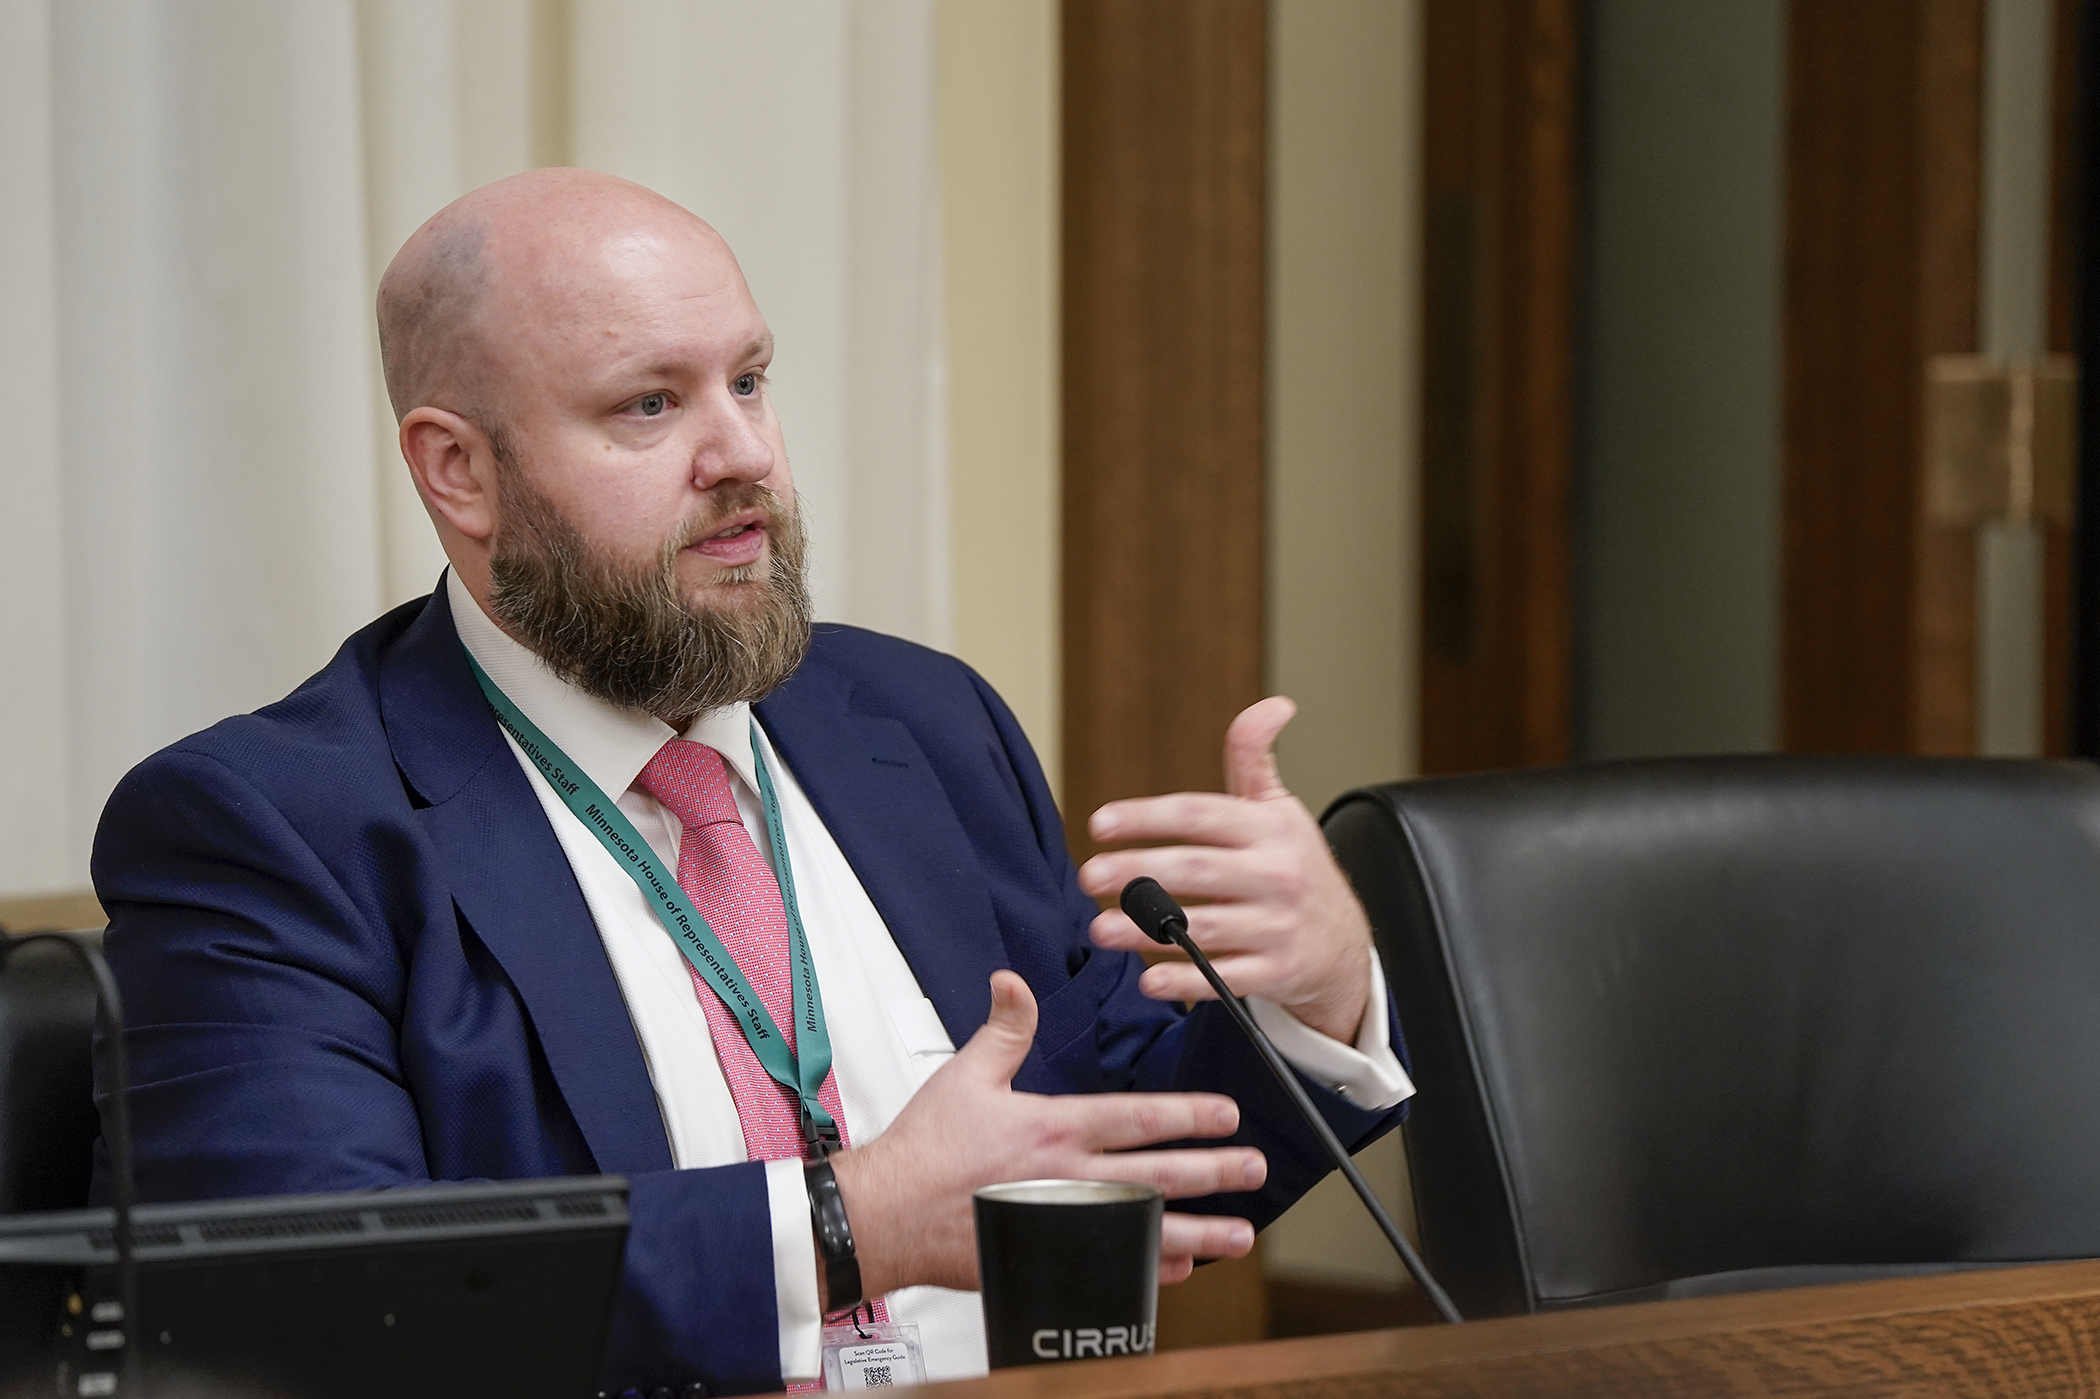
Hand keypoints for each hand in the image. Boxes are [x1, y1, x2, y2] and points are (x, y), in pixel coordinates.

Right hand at [828, 971, 1263, 1298]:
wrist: (887, 1216)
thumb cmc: (924, 1150)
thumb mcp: (965, 1074)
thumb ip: (1003, 1029)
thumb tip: (1013, 981)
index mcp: (1054, 1128)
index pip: (1139, 1118)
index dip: (1190, 1115)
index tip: (1227, 1115)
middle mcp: (1066, 1178)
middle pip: (1158, 1176)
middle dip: (1214, 1172)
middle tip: (1253, 1170)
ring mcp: (1061, 1224)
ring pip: (1145, 1229)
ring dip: (1199, 1232)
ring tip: (1239, 1234)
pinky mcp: (1045, 1258)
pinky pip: (1110, 1267)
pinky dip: (1148, 1269)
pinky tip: (1179, 1266)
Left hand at [1078, 696, 1373, 1043]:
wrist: (1346, 945)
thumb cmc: (1298, 868)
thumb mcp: (1281, 810)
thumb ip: (1256, 759)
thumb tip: (1274, 705)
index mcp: (1268, 830)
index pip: (1200, 815)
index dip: (1148, 816)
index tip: (1100, 822)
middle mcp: (1274, 876)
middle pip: (1196, 870)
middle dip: (1138, 872)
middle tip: (1088, 876)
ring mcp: (1276, 927)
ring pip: (1204, 928)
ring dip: (1147, 930)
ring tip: (1100, 929)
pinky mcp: (1275, 972)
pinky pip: (1224, 978)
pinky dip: (1186, 980)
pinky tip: (1148, 978)